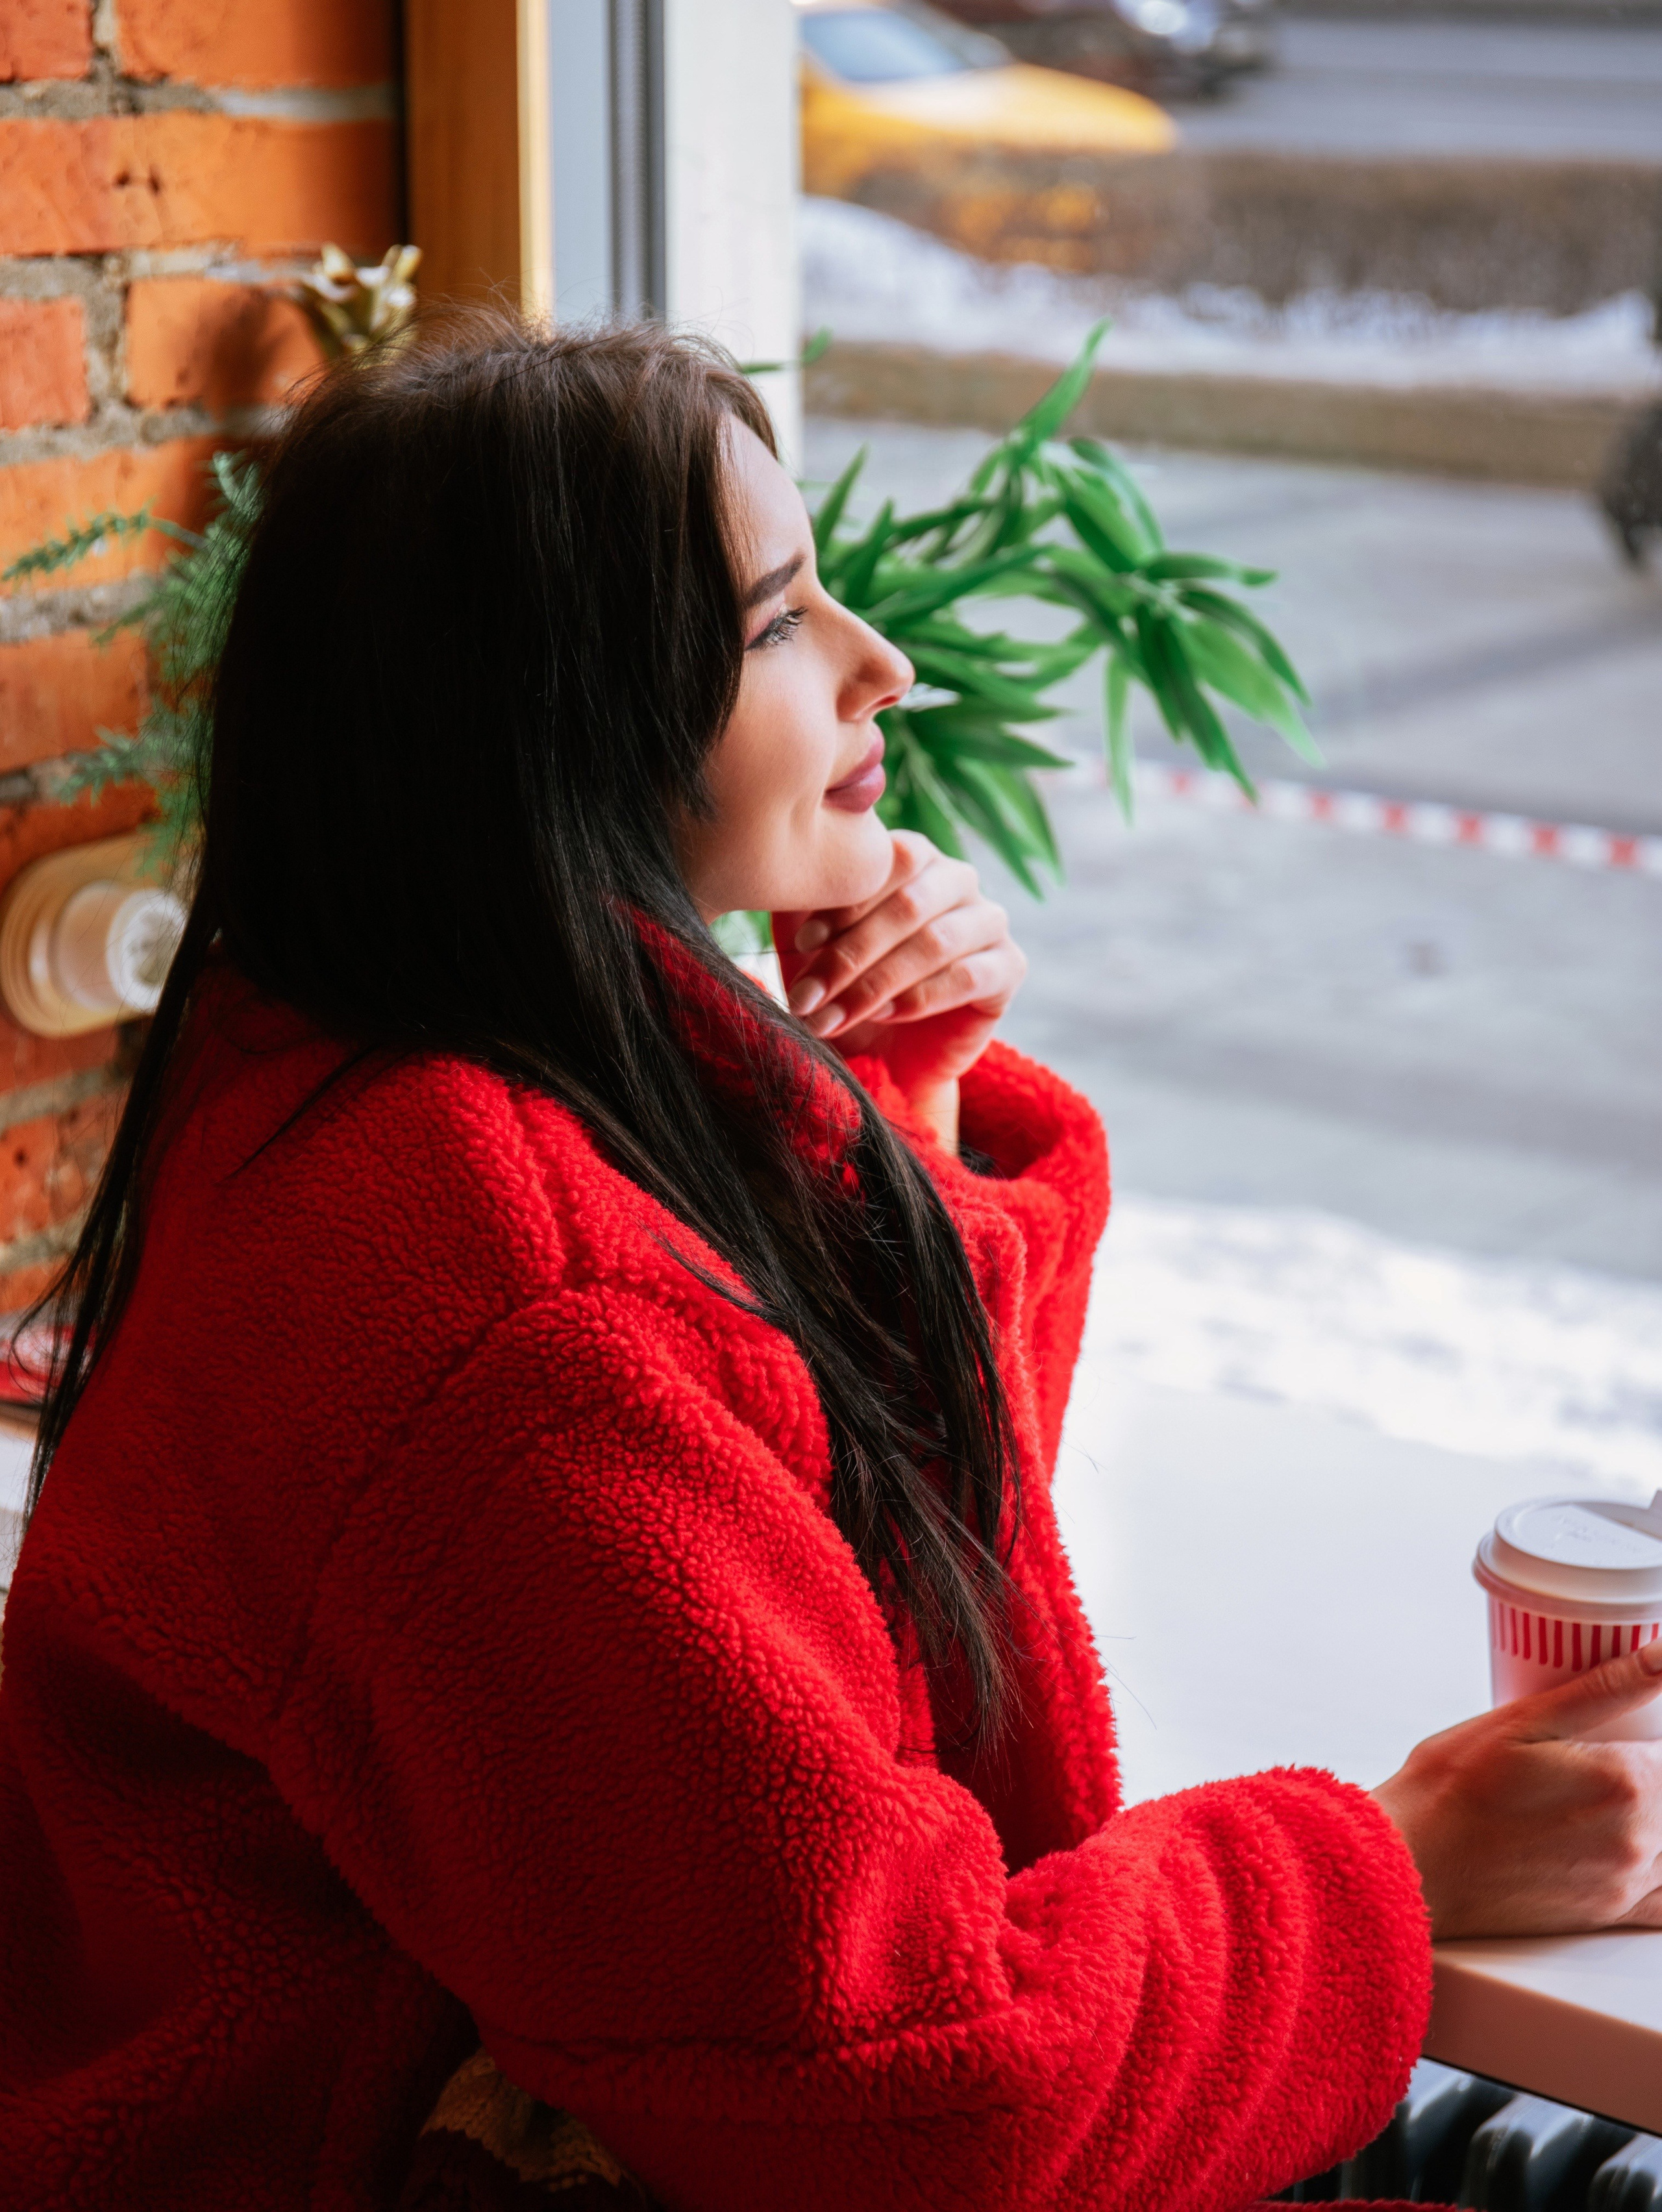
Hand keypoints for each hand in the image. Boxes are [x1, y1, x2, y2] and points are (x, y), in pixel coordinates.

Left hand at [773, 833, 1026, 1153]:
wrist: (881, 1057)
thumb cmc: (841, 988)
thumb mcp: (808, 946)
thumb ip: (800, 904)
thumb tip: (784, 876)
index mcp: (911, 858)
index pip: (888, 858)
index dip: (844, 903)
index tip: (803, 945)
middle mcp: (955, 879)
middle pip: (910, 902)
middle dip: (853, 954)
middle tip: (810, 996)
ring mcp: (988, 920)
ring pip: (937, 940)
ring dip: (878, 982)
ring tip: (837, 1014)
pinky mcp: (1008, 967)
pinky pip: (969, 976)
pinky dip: (921, 998)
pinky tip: (886, 1017)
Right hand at [1373, 1641, 1661, 1938]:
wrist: (1413, 1863)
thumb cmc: (1452, 1786)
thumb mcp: (1521, 1719)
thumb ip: (1607, 1687)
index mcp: (1625, 1781)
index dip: (1649, 1727)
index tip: (1615, 1728)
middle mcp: (1636, 1837)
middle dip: (1643, 1763)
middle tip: (1586, 1752)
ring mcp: (1625, 1880)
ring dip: (1647, 1806)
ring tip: (1582, 1790)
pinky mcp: (1609, 1911)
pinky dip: (1656, 1865)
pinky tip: (1628, 1839)